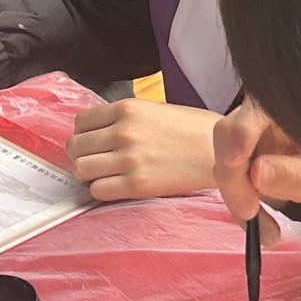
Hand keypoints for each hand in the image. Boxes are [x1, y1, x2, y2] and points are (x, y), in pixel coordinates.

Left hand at [66, 99, 220, 200]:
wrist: (225, 152)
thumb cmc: (193, 131)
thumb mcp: (155, 110)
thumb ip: (125, 119)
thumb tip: (98, 134)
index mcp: (128, 109)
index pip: (81, 122)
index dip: (84, 135)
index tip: (92, 144)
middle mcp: (124, 131)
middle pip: (75, 146)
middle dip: (82, 156)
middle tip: (96, 162)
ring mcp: (129, 158)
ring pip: (81, 169)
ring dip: (89, 175)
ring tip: (105, 175)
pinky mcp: (137, 184)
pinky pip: (98, 190)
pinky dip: (102, 191)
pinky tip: (118, 187)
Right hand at [213, 100, 300, 243]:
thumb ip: (296, 176)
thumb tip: (255, 173)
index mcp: (284, 105)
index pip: (246, 117)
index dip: (236, 147)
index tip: (243, 180)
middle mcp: (262, 109)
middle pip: (227, 140)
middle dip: (235, 182)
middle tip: (252, 217)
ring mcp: (252, 130)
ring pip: (225, 160)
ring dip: (238, 198)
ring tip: (267, 231)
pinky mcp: (249, 149)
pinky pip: (233, 173)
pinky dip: (243, 200)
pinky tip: (261, 222)